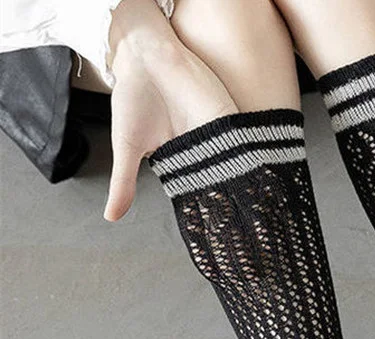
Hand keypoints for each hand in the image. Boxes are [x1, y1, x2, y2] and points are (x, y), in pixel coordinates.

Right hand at [104, 2, 236, 220]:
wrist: (143, 54)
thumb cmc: (133, 98)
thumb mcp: (126, 147)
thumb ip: (123, 183)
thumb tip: (111, 218)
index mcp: (181, 161)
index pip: (198, 193)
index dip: (206, 214)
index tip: (216, 241)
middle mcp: (202, 151)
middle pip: (222, 184)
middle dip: (232, 209)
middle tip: (243, 238)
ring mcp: (216, 135)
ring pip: (236, 168)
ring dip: (246, 189)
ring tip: (256, 221)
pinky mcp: (226, 117)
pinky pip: (242, 143)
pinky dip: (249, 162)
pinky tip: (258, 183)